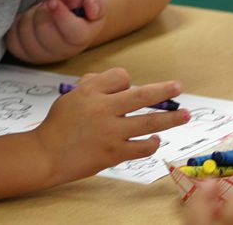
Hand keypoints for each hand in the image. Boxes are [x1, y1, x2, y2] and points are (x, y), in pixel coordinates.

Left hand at [5, 0, 106, 63]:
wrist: (64, 13)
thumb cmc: (77, 5)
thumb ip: (94, 2)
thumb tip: (92, 10)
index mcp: (82, 38)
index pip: (73, 33)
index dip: (60, 16)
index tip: (52, 1)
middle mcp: (64, 52)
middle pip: (45, 34)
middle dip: (42, 12)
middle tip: (47, 4)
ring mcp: (43, 56)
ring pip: (27, 37)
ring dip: (29, 17)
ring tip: (39, 11)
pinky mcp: (25, 55)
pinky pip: (13, 42)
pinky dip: (16, 27)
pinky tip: (28, 20)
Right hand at [35, 67, 188, 183]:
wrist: (46, 155)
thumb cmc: (59, 123)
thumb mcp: (72, 95)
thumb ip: (95, 83)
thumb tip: (122, 80)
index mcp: (91, 91)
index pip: (121, 76)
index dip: (125, 81)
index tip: (124, 88)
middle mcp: (103, 109)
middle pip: (141, 96)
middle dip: (164, 91)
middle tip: (179, 86)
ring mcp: (110, 133)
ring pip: (148, 122)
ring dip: (170, 119)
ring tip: (186, 114)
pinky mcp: (113, 153)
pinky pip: (141, 147)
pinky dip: (152, 143)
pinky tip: (156, 139)